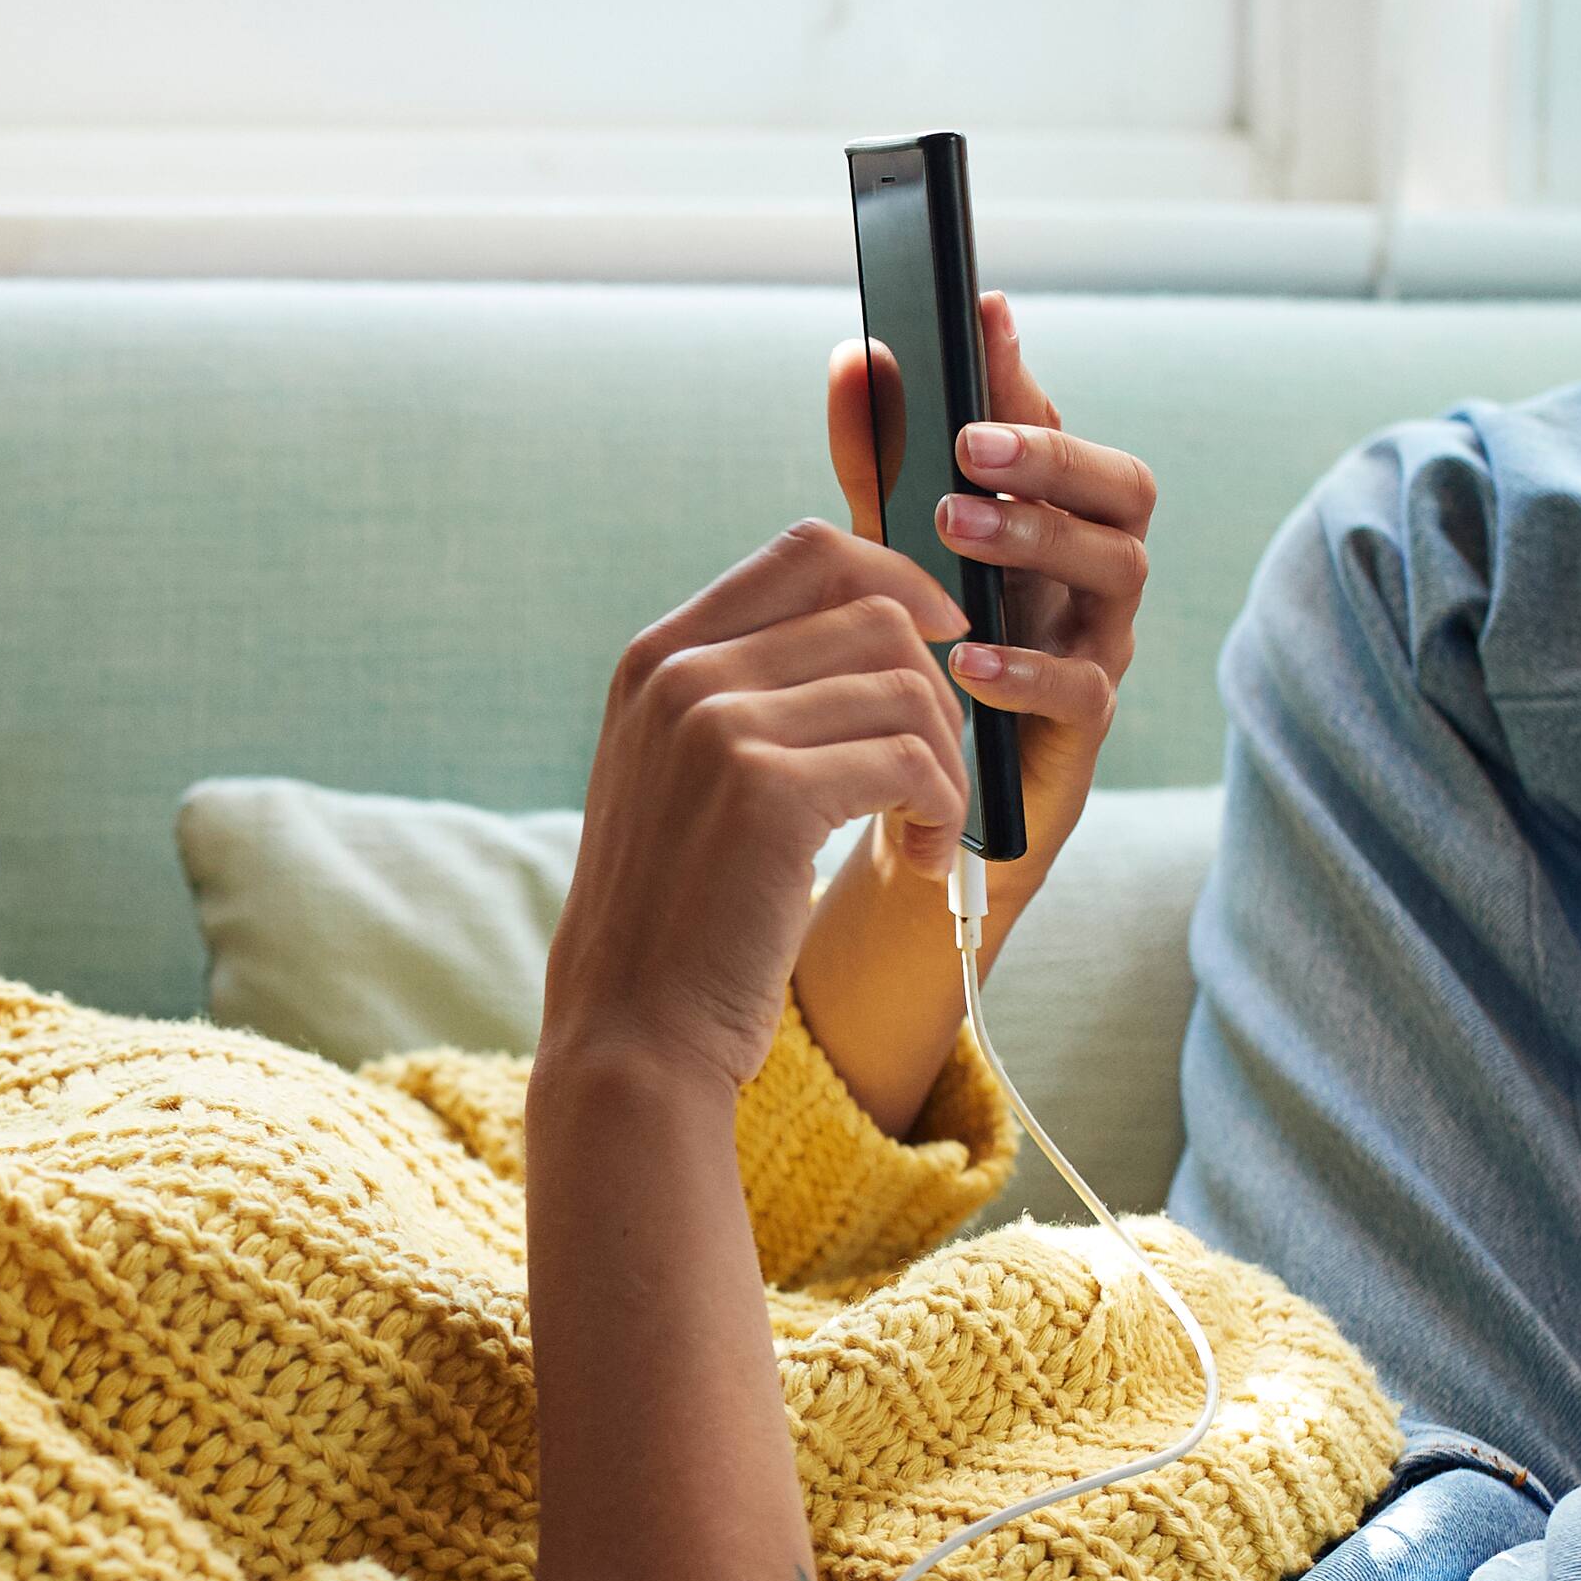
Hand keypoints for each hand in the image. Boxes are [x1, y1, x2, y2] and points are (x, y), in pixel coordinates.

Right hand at [544, 520, 972, 1095]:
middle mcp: (680, 674)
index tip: (942, 640)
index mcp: (658, 658)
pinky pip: (911, 762)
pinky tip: (925, 863)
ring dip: (946, 764)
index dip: (897, 578)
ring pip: (905, 688)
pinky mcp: (768, 791)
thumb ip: (745, 693)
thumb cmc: (679, 915)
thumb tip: (879, 625)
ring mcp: (717, 725)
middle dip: (937, 694)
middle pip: (874, 614)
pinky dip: (943, 812)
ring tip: (930, 832)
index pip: (807, 550)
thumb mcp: (682, 776)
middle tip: (935, 777)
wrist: (633, 1030)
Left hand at [820, 290, 1151, 909]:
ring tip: (955, 527)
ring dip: (1039, 538)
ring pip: (1120, 570)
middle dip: (1053, 456)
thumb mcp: (888, 554)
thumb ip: (877, 465)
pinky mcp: (1085, 728)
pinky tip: (965, 657)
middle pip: (1124, 489)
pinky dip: (1026, 668)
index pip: (1054, 428)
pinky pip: (1084, 687)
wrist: (922, 806)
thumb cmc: (917, 658)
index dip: (1022, 373)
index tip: (981, 311)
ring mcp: (1098, 645)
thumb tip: (854, 359)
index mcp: (1051, 518)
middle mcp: (1090, 572)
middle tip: (971, 445)